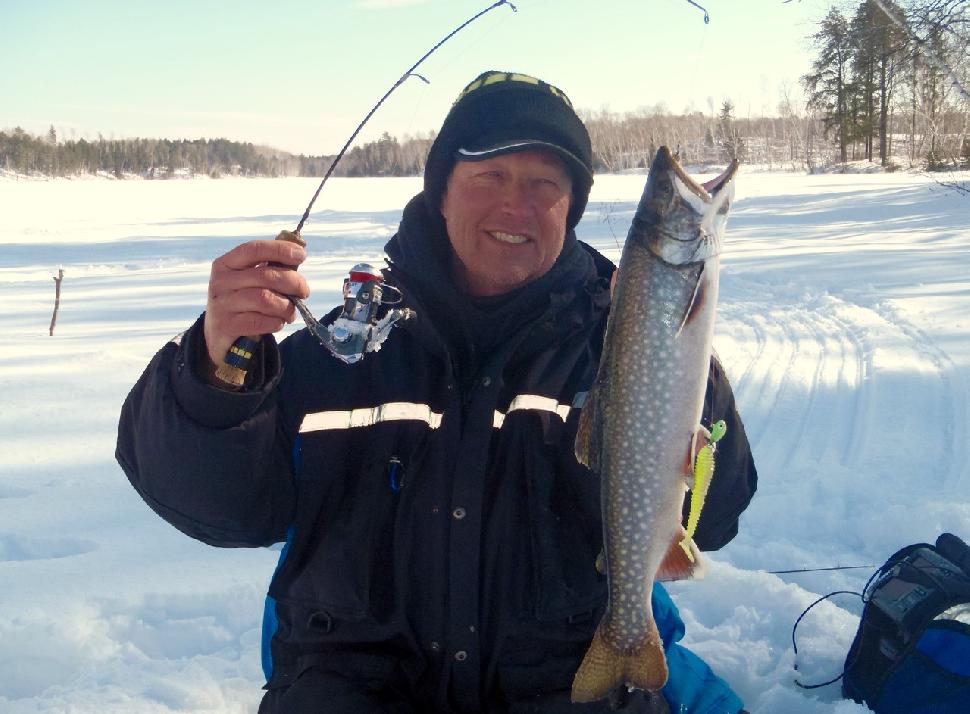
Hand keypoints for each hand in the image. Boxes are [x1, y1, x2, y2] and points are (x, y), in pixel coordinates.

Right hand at [203, 240, 309, 367]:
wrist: (218, 332)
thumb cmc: (242, 300)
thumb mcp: (249, 280)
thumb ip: (270, 266)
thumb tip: (298, 253)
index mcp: (226, 263)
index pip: (254, 249)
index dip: (280, 250)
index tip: (301, 255)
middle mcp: (221, 282)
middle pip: (265, 276)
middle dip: (293, 282)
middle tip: (304, 292)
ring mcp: (222, 304)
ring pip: (265, 299)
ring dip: (286, 306)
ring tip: (290, 312)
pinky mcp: (226, 325)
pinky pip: (260, 322)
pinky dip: (276, 322)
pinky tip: (278, 322)